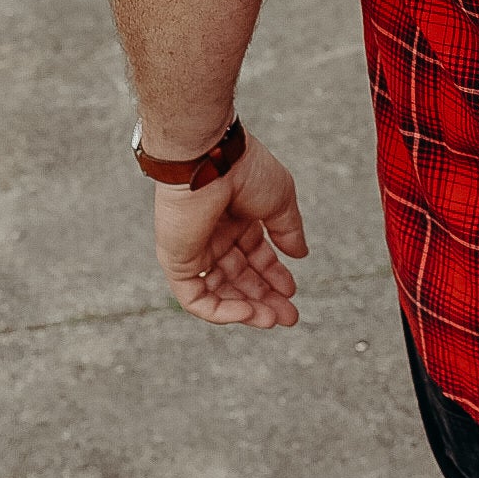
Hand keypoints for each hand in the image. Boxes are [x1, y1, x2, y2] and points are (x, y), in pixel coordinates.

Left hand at [152, 132, 308, 327]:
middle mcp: (216, 234)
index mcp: (238, 216)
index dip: (275, 275)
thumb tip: (301, 255)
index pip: (256, 255)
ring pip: (220, 292)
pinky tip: (247, 311)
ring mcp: (195, 249)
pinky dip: (221, 310)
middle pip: (240, 277)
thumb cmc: (245, 169)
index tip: (292, 290)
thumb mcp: (280, 200)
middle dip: (265, 298)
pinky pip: (195, 297)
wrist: (211, 158)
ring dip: (246, 309)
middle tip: (288, 316)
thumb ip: (289, 230)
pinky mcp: (177, 261)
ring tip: (272, 319)